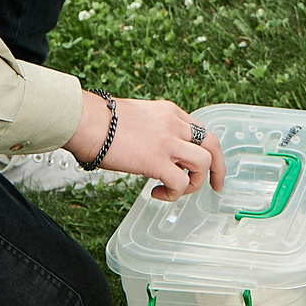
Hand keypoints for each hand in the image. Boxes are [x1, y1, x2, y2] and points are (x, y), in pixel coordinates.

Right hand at [65, 92, 225, 201]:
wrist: (87, 121)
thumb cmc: (100, 121)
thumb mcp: (137, 117)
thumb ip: (152, 130)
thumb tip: (149, 149)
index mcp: (170, 112)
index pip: (200, 131)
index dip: (204, 151)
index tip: (204, 166)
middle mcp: (174, 124)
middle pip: (212, 144)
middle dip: (218, 168)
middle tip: (216, 186)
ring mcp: (168, 142)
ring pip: (203, 164)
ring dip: (193, 183)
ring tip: (173, 190)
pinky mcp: (157, 161)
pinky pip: (180, 183)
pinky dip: (172, 194)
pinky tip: (156, 193)